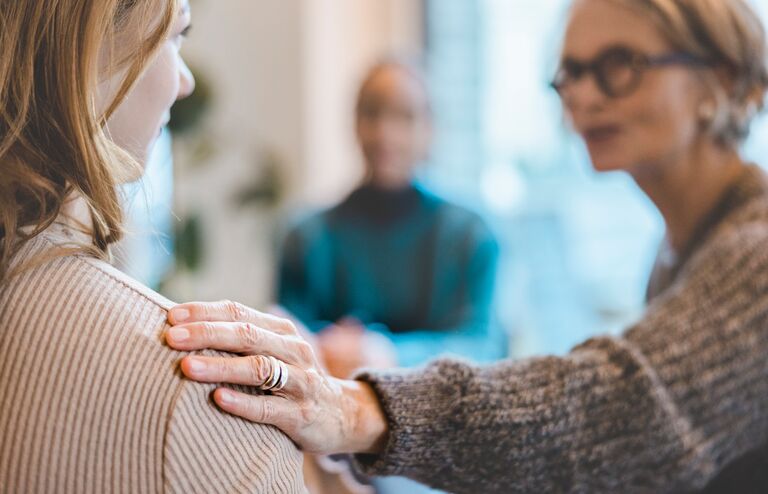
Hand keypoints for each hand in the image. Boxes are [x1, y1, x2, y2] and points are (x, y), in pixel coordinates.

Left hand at [164, 300, 388, 454]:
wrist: (340, 413)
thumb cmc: (292, 378)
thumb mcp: (275, 350)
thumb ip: (243, 336)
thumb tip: (189, 320)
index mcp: (281, 330)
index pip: (240, 312)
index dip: (205, 312)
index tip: (171, 316)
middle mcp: (293, 350)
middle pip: (247, 335)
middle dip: (207, 334)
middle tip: (172, 338)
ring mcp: (300, 381)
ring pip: (258, 369)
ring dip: (220, 367)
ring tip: (187, 368)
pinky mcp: (300, 413)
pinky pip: (269, 407)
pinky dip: (243, 402)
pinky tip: (218, 400)